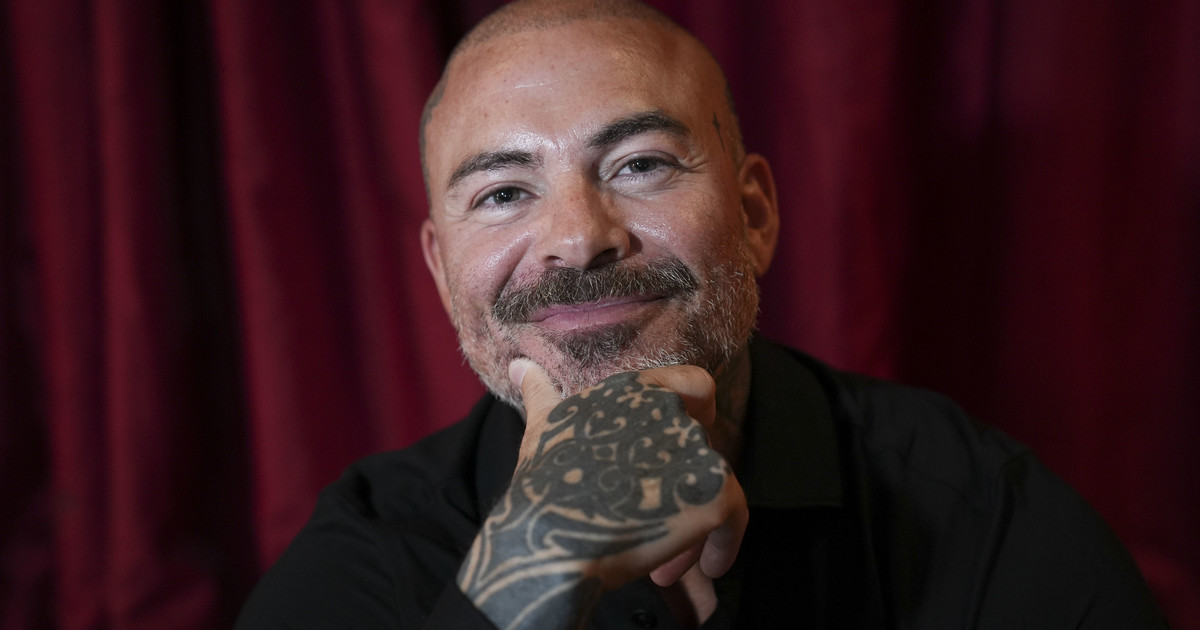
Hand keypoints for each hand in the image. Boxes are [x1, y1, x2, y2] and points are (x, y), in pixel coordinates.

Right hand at [456, 360, 747, 629]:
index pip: (695, 384)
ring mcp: (696, 447)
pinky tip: (704, 567)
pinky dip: (724, 544)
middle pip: (697, 451)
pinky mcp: (715, 489)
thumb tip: (519, 366)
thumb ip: (541, 392)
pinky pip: (734, 518)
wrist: (551, 535)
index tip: (693, 437)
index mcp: (637, 389)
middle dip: (675, 491)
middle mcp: (672, 409)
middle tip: (648, 527)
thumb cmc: (544, 483)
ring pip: (709, 488)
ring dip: (688, 524)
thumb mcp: (543, 428)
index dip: (700, 410)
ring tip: (658, 564)